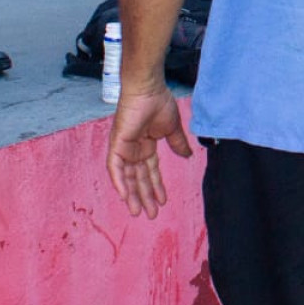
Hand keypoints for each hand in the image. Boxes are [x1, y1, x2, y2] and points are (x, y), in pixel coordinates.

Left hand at [106, 83, 191, 218]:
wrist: (148, 89)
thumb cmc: (159, 103)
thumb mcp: (172, 129)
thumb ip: (178, 144)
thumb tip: (188, 156)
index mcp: (146, 146)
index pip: (150, 171)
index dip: (156, 186)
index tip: (164, 201)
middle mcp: (133, 150)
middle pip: (139, 178)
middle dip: (144, 196)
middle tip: (151, 214)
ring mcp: (124, 148)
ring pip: (127, 177)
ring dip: (132, 195)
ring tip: (138, 212)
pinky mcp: (116, 144)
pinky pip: (115, 167)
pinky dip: (119, 182)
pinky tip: (124, 196)